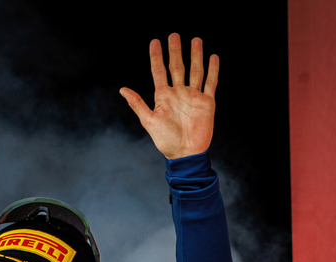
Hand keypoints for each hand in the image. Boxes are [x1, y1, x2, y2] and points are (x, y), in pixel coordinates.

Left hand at [120, 34, 217, 159]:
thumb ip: (137, 104)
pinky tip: (213, 57)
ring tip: (196, 40)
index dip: (156, 56)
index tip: (155, 41)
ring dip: (195, 55)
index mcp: (163, 97)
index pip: (159, 71)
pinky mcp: (207, 102)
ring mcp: (193, 96)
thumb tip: (122, 89)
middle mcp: (179, 93)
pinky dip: (213, 70)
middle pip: (177, 67)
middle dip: (176, 51)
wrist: (186, 153)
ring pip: (195, 70)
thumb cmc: (166, 141)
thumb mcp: (149, 121)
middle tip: (174, 35)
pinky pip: (211, 83)